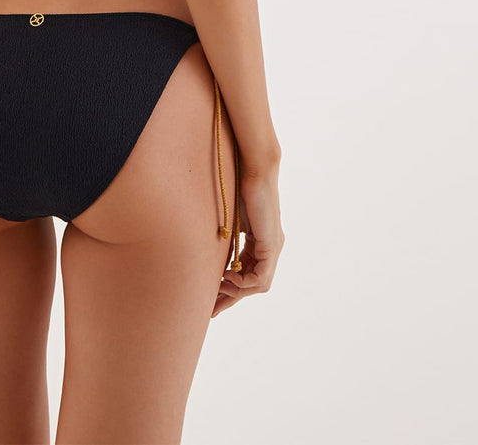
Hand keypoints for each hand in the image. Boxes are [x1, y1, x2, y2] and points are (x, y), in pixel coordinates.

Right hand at [211, 168, 283, 317]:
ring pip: (258, 284)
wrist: (254, 167)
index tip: (212, 298)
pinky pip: (261, 277)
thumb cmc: (237, 184)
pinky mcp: (272, 244)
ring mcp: (273, 247)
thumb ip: (224, 235)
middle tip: (212, 310)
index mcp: (260, 240)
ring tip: (217, 287)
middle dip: (231, 298)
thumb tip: (204, 248)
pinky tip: (227, 276)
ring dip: (236, 290)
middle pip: (253, 284)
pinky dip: (243, 282)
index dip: (230, 288)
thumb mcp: (228, 217)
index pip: (247, 273)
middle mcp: (270, 247)